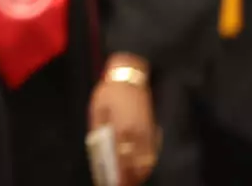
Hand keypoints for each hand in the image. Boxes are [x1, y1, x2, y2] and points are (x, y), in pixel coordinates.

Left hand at [89, 59, 158, 185]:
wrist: (130, 76)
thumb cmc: (110, 91)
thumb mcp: (97, 109)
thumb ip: (98, 130)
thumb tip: (98, 149)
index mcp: (120, 129)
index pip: (119, 160)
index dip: (117, 175)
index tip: (111, 183)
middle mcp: (136, 134)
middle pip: (135, 164)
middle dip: (128, 178)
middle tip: (120, 184)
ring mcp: (148, 132)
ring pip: (146, 161)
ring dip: (139, 173)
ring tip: (129, 180)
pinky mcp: (154, 129)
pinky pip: (152, 152)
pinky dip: (147, 163)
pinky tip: (140, 167)